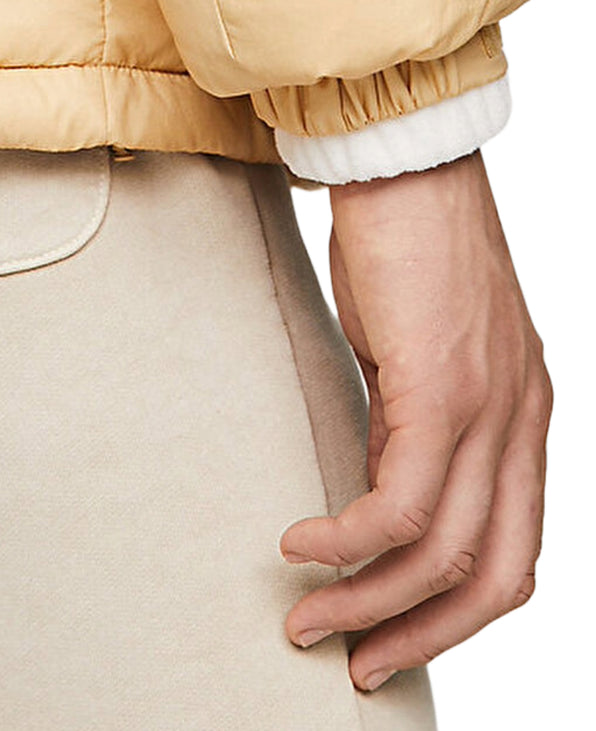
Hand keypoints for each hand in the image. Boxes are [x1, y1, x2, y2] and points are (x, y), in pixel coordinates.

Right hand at [280, 148, 550, 691]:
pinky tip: (300, 542)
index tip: (388, 635)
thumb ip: (410, 421)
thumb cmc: (403, 241)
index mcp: (524, 413)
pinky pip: (397, 504)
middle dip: (420, 637)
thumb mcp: (416, 349)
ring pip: (444, 554)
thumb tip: (372, 485)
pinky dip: (346, 542)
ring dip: (367, 601)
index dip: (454, 614)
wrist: (403, 161)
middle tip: (353, 662)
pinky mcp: (442, 388)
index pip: (512, 548)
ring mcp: (491, 407)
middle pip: (494, 577)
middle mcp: (523, 419)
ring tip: (305, 617)